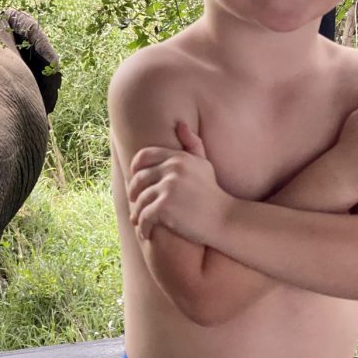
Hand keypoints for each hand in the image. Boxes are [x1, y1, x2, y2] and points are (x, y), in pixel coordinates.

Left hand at [127, 122, 227, 242]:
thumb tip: (180, 124)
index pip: (145, 155)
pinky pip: (144, 216)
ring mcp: (168, 188)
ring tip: (138, 220)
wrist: (225, 219)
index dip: (136, 167)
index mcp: (178, 157)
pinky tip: (145, 233)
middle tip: (133, 202)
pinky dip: (143, 226)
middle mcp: (172, 169)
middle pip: (139, 179)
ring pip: (140, 200)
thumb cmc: (213, 193)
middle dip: (133, 192)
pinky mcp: (164, 207)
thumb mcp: (204, 164)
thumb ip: (192, 144)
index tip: (133, 177)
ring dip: (137, 213)